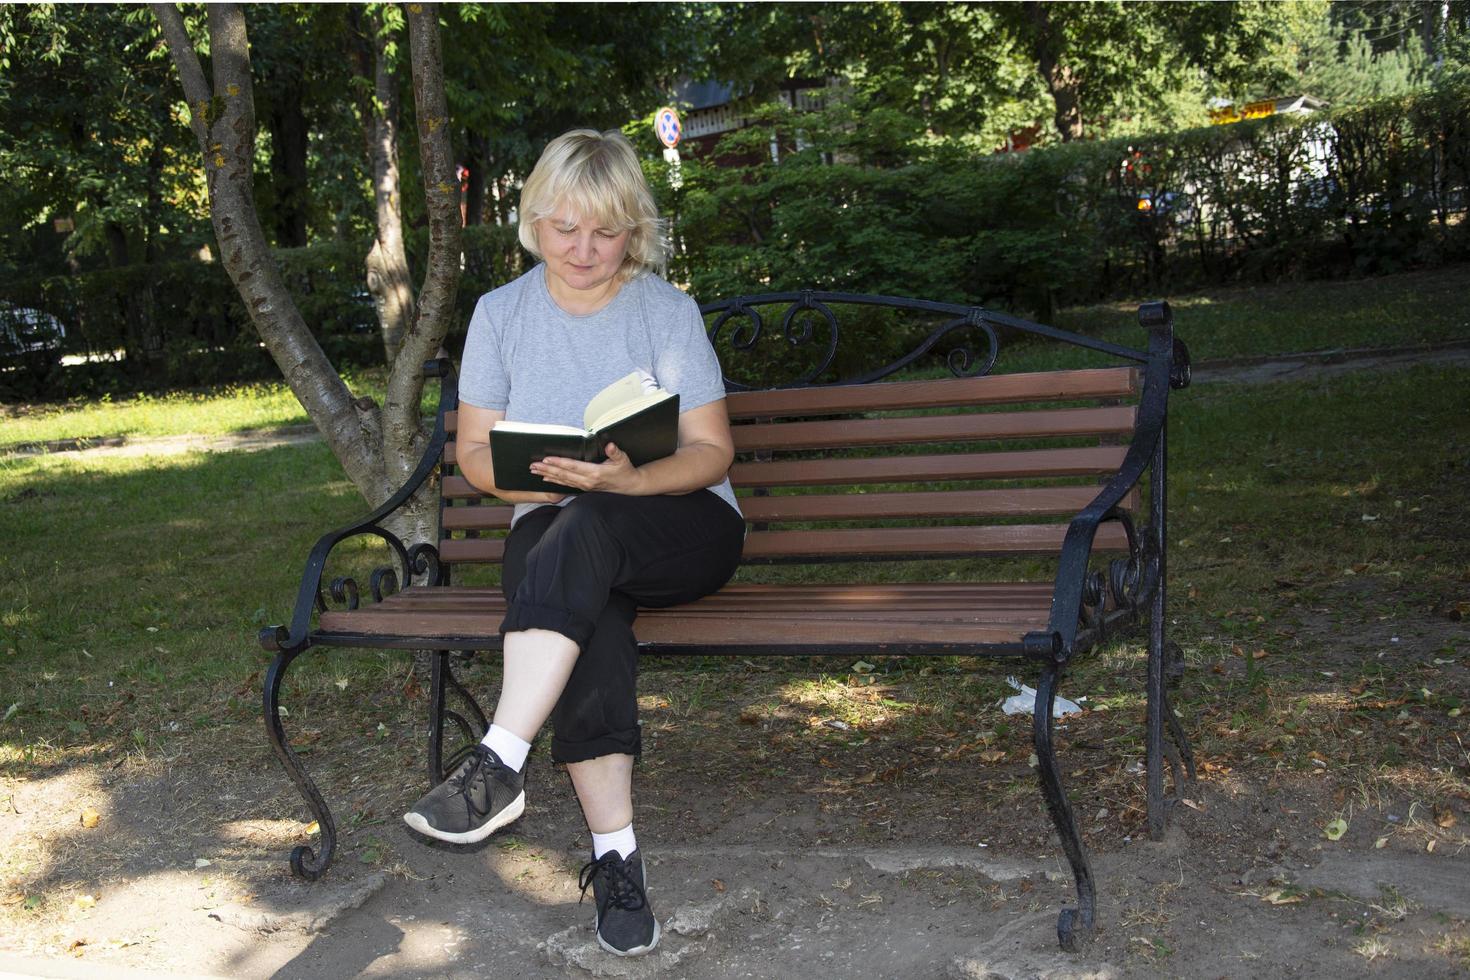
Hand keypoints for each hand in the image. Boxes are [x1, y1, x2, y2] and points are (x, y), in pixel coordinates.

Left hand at [530, 442, 645, 494]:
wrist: (629, 486)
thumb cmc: (625, 470)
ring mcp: (584, 486)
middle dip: (547, 469)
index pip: (572, 466)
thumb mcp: (623, 459)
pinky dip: (555, 481)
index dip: (559, 463)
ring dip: (547, 475)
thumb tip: (610, 445)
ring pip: (562, 480)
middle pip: (563, 474)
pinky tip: (546, 478)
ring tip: (535, 471)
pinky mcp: (584, 487)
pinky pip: (566, 484)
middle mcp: (587, 481)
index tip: (546, 459)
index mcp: (594, 473)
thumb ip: (615, 452)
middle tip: (533, 465)